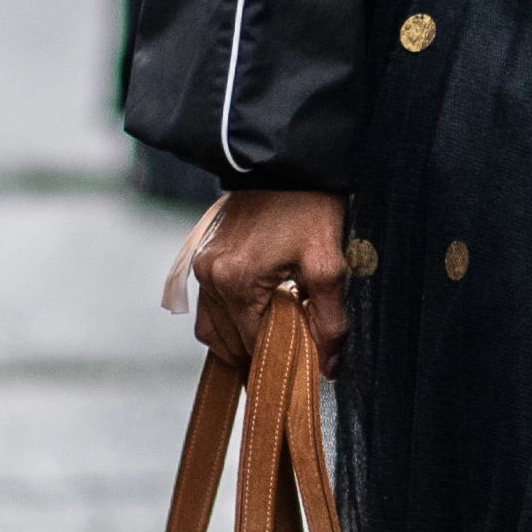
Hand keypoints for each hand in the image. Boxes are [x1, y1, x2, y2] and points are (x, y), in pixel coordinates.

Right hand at [191, 186, 348, 373]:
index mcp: (237, 283)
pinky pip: (207, 308)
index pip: (253, 347)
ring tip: (274, 343)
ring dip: (239, 343)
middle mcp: (211, 277)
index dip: (279, 363)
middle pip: (228, 345)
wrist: (286, 163)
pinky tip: (255, 320)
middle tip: (291, 357)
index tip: (303, 368)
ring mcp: (201, 267)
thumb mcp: (328, 265)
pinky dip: (227, 323)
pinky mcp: (202, 257)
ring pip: (211, 331)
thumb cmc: (310, 208)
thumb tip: (328, 366)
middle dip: (259, 356)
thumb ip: (329, 321)